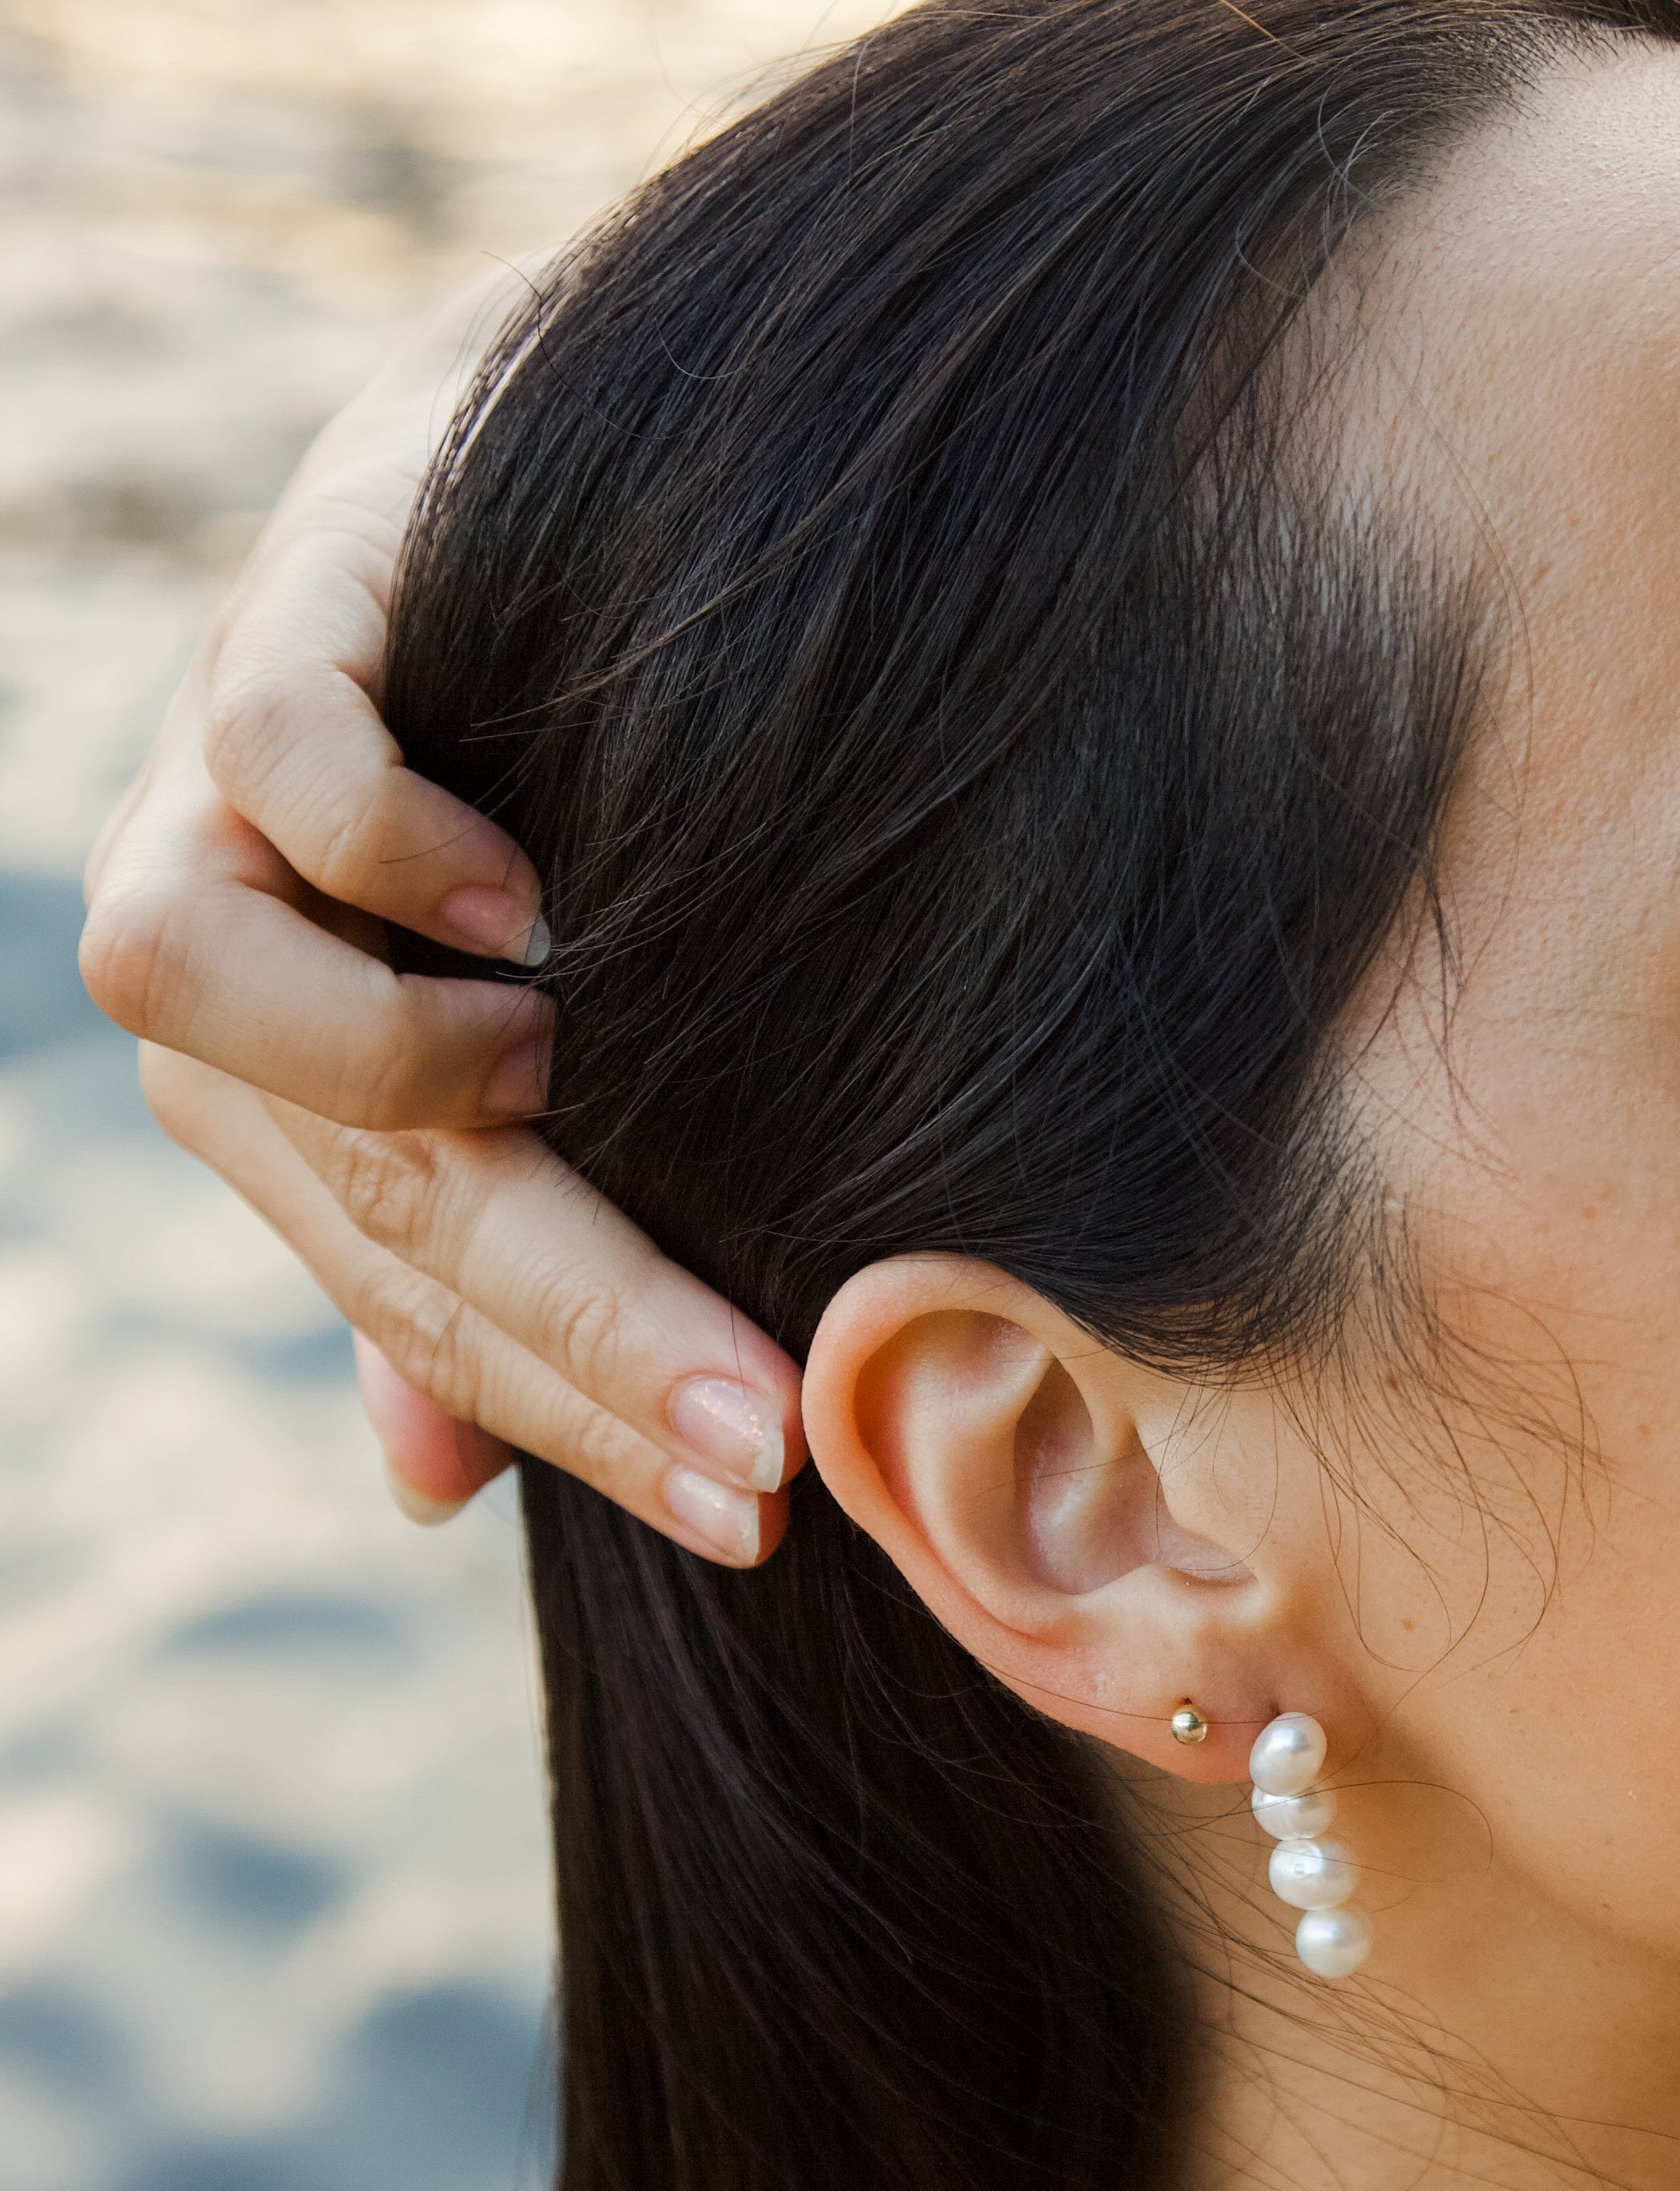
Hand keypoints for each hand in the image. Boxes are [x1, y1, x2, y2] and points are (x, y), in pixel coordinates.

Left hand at [79, 266, 802, 1562]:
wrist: (638, 474)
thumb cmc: (623, 797)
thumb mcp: (575, 1047)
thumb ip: (478, 1253)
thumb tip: (427, 1486)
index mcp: (290, 1111)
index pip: (437, 1313)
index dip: (596, 1425)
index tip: (763, 1507)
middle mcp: (229, 972)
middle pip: (373, 1197)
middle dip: (588, 1331)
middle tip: (770, 1431)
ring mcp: (223, 791)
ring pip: (188, 987)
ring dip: (398, 1074)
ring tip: (572, 1066)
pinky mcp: (286, 613)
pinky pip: (263, 759)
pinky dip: (377, 845)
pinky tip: (525, 900)